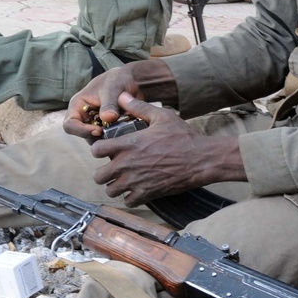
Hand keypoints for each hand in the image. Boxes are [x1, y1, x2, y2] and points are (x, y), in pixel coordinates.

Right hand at [63, 59, 176, 140]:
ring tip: (122, 128)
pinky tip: (127, 130)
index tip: (99, 131)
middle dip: (98, 137)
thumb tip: (107, 118)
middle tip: (114, 133)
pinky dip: (117, 137)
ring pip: (98, 140)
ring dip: (109, 138)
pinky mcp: (108, 129)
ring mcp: (97, 125)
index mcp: (78, 106)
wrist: (133, 81)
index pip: (69, 125)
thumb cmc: (117, 80)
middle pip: (85, 136)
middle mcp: (84, 118)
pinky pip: (109, 139)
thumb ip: (109, 104)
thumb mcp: (113, 88)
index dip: (80, 131)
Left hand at [90, 94, 244, 205]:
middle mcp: (127, 165)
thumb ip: (138, 107)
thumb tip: (122, 96)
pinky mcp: (147, 194)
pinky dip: (129, 197)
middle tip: (112, 167)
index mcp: (128, 144)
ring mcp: (136, 182)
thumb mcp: (161, 116)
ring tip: (122, 180)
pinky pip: (128, 201)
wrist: (201, 159)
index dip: (98, 149)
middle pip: (98, 176)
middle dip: (103, 172)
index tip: (106, 149)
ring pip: (111, 191)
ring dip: (114, 186)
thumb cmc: (182, 136)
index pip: (96, 150)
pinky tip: (136, 188)